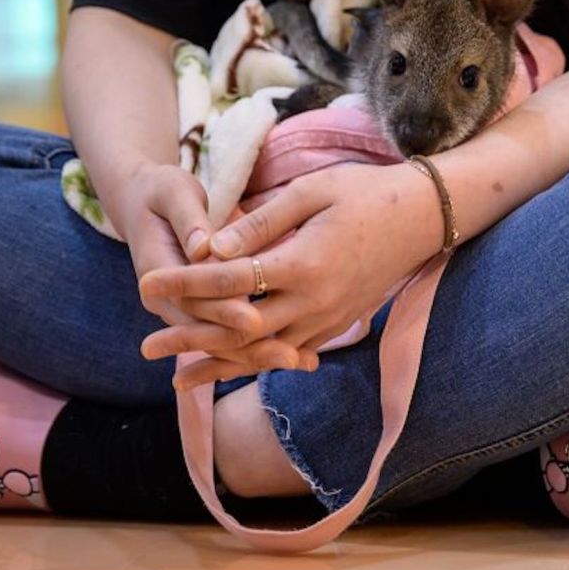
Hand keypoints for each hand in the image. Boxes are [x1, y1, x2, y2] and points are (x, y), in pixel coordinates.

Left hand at [139, 162, 444, 388]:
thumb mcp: (311, 192)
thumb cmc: (365, 193)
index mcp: (304, 263)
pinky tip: (228, 371)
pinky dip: (254, 363)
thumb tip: (213, 249)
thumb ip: (261, 223)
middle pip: (240, 331)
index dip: (185, 282)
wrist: (423, 218)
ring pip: (263, 352)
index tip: (146, 283)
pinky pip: (287, 352)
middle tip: (146, 348)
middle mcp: (315, 302)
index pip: (231, 279)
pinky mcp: (336, 325)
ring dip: (218, 364)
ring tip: (176, 377)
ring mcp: (327, 319)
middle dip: (190, 340)